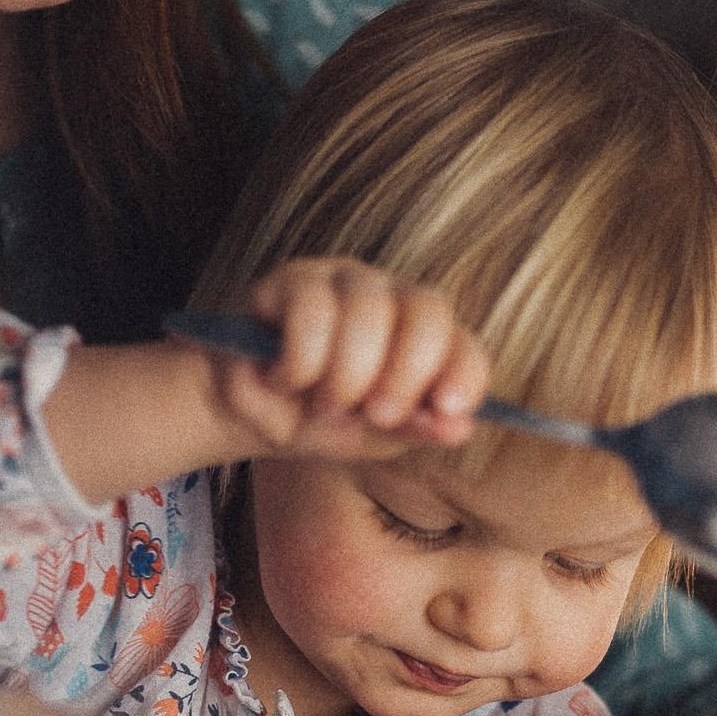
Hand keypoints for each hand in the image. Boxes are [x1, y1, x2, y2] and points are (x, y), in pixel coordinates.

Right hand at [205, 259, 489, 461]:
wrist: (253, 415)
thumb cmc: (320, 421)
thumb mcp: (372, 437)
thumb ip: (416, 428)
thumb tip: (460, 428)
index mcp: (425, 338)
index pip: (463, 343)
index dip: (463, 373)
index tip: (446, 409)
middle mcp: (394, 297)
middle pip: (427, 309)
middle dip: (404, 373)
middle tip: (375, 414)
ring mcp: (346, 281)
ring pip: (368, 309)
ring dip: (345, 374)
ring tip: (323, 404)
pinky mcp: (296, 278)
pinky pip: (311, 309)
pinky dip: (301, 361)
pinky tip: (287, 380)